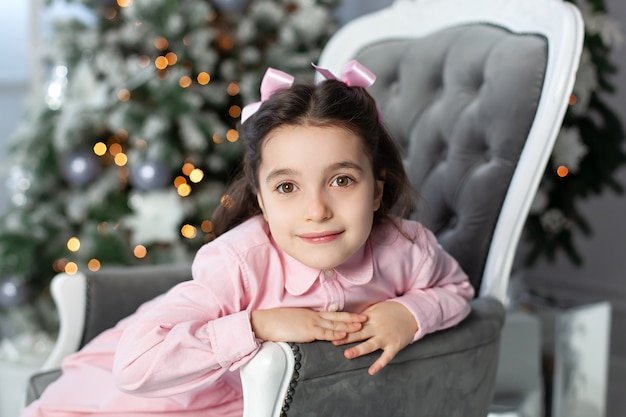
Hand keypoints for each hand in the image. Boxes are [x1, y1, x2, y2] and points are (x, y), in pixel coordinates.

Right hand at [251, 308, 366, 342]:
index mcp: (310, 314)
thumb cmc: (275, 322)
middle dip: (352, 318)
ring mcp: (311, 323)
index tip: (355, 315)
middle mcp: (313, 316)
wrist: (264, 322)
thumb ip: (303, 324)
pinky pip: (324, 333)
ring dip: (349, 325)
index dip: (344, 315)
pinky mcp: (307, 331)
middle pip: (336, 316)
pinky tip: (344, 335)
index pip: (330, 314)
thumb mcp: (292, 320)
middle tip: (366, 317)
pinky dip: (336, 333)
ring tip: (361, 325)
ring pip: (334, 324)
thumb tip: (309, 329)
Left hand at [332, 301, 417, 375]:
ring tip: (347, 354)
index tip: (331, 331)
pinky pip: (386, 356)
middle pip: (359, 333)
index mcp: (371, 318)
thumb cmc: (392, 310)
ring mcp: (386, 337)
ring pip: (370, 345)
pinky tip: (371, 371)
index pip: (354, 324)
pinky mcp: (394, 345)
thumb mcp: (376, 308)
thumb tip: (346, 319)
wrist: (411, 313)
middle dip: (346, 338)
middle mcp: (377, 328)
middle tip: (333, 342)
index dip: (342, 327)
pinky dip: (379, 364)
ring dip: (358, 350)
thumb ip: (363, 315)